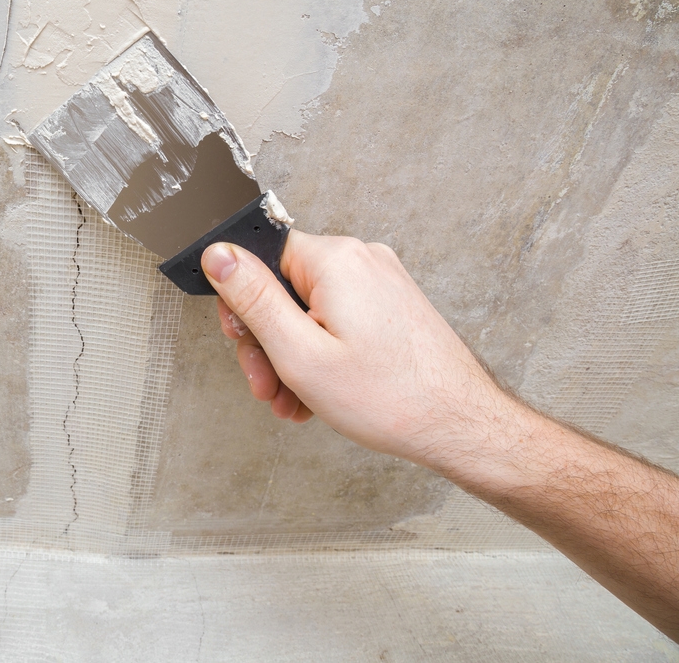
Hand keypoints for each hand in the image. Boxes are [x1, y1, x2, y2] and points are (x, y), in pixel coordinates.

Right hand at [201, 231, 511, 467]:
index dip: (242, 303)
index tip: (243, 342)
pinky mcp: (391, 304)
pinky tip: (317, 392)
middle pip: (283, 287)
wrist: (460, 425)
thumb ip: (253, 299)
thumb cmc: (390, 398)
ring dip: (291, 355)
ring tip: (293, 399)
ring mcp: (380, 281)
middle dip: (267, 340)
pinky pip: (336, 319)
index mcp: (335, 260)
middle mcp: (361, 259)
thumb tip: (218, 254)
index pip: (259, 256)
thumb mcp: (298, 353)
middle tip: (266, 384)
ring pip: (308, 309)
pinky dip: (320, 353)